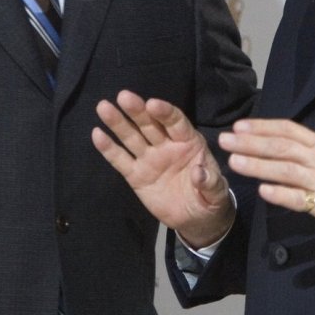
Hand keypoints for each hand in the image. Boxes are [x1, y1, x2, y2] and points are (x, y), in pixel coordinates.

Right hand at [92, 90, 234, 248]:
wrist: (195, 219)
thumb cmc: (210, 197)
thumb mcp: (217, 192)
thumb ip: (210, 182)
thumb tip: (198, 172)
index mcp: (188, 142)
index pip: (176, 122)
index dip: (165, 112)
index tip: (152, 104)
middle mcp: (166, 145)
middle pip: (150, 124)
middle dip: (137, 110)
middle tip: (124, 96)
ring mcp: (149, 158)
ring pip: (132, 137)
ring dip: (118, 122)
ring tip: (104, 106)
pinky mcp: (136, 175)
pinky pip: (120, 160)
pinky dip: (108, 148)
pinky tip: (97, 134)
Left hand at [219, 118, 314, 238]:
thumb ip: (302, 149)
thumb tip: (269, 143)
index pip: (287, 129)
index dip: (262, 126)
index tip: (239, 126)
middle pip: (281, 147)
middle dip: (251, 143)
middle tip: (226, 140)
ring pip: (286, 170)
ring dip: (259, 165)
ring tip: (235, 162)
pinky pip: (301, 199)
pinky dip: (281, 194)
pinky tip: (263, 192)